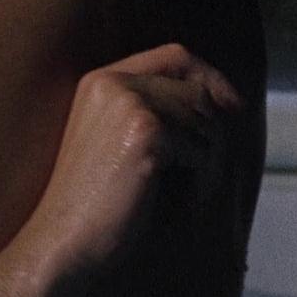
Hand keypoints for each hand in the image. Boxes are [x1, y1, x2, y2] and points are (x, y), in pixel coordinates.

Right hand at [34, 43, 241, 272]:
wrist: (64, 239)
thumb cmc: (93, 204)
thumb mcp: (115, 142)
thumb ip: (151, 110)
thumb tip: (220, 100)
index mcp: (99, 81)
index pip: (174, 56)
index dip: (210, 77)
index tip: (232, 107)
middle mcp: (111, 82)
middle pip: (197, 92)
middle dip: (210, 135)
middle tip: (200, 177)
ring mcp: (128, 104)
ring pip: (206, 121)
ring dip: (207, 162)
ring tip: (185, 193)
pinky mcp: (146, 132)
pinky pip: (203, 149)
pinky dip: (203, 180)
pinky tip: (180, 202)